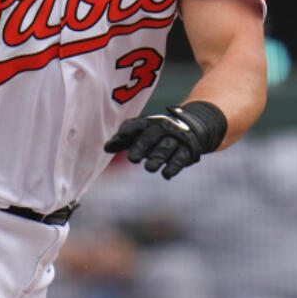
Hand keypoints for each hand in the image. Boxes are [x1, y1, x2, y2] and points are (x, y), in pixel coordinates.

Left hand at [103, 102, 227, 178]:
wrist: (191, 128)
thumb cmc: (157, 134)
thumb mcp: (141, 133)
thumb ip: (123, 140)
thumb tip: (106, 148)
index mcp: (148, 123)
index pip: (136, 125)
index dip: (128, 131)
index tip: (119, 137)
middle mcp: (162, 129)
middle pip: (150, 137)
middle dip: (141, 147)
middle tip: (132, 159)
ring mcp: (175, 139)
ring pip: (165, 148)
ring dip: (157, 158)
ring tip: (149, 168)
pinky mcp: (187, 151)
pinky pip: (180, 158)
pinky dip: (173, 167)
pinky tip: (166, 174)